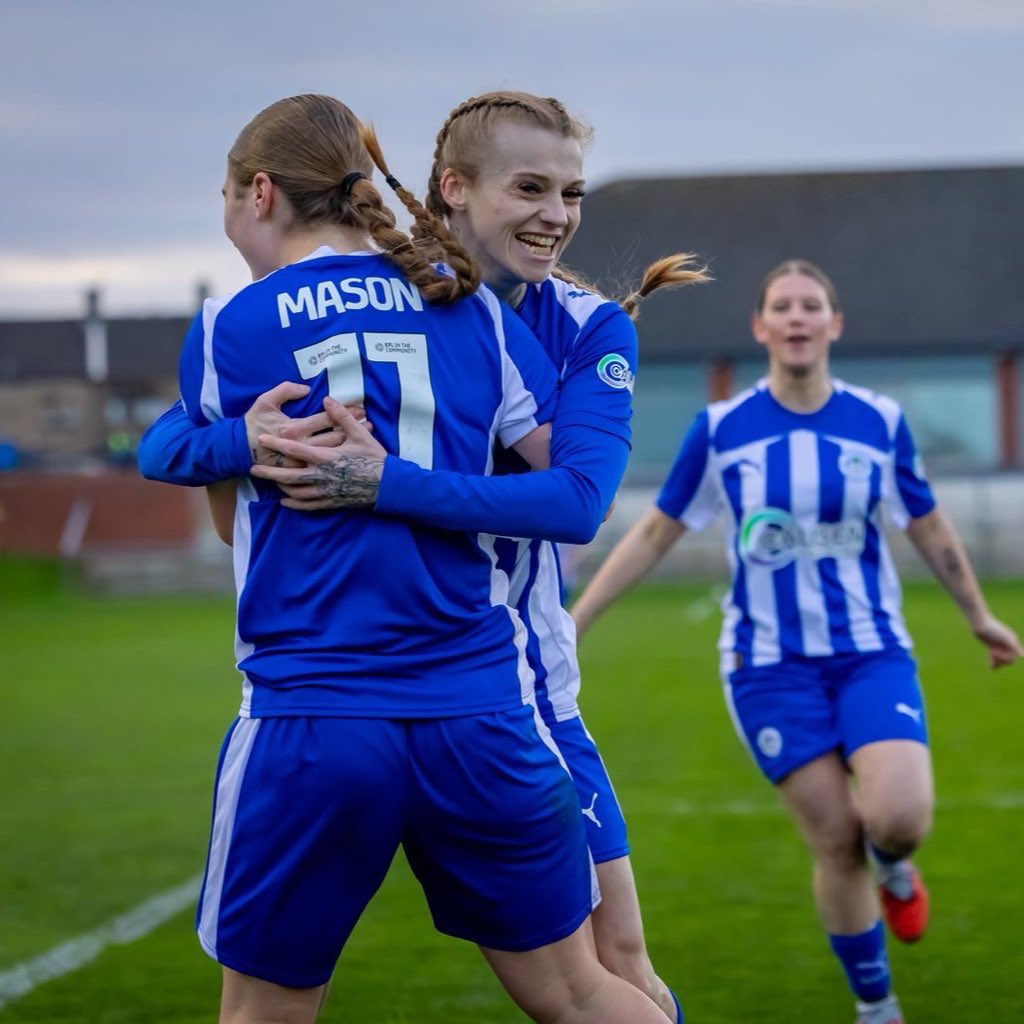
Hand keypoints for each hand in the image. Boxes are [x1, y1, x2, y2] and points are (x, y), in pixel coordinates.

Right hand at [244, 382, 365, 467]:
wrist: (239, 451)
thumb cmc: (253, 424)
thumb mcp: (265, 401)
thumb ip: (285, 390)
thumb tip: (306, 388)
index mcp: (294, 428)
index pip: (326, 418)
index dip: (345, 413)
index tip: (361, 409)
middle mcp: (301, 446)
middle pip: (334, 438)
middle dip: (354, 430)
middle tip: (372, 424)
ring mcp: (300, 462)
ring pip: (332, 453)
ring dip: (350, 445)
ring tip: (367, 438)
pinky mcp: (299, 473)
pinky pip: (321, 468)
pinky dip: (337, 461)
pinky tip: (350, 456)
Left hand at [250, 397, 386, 508]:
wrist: (388, 486)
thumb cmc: (375, 458)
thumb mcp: (361, 434)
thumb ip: (342, 417)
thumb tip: (327, 400)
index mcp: (327, 457)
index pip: (295, 449)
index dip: (276, 444)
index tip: (261, 439)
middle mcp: (322, 476)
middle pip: (288, 475)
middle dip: (269, 472)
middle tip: (253, 469)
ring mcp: (325, 491)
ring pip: (295, 492)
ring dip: (280, 486)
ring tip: (270, 480)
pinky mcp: (330, 502)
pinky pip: (307, 505)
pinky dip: (294, 503)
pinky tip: (285, 501)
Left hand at [971, 612, 1023, 668]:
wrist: (978, 622)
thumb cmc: (992, 629)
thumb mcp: (1004, 638)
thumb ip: (1014, 646)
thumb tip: (1023, 655)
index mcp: (1012, 641)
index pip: (1013, 656)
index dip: (1005, 658)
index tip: (994, 652)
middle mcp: (1007, 644)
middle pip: (1008, 659)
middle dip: (1001, 661)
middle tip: (991, 655)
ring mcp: (999, 645)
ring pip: (1001, 659)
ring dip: (997, 663)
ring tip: (991, 665)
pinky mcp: (991, 645)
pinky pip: (995, 656)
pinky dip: (993, 661)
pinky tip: (990, 667)